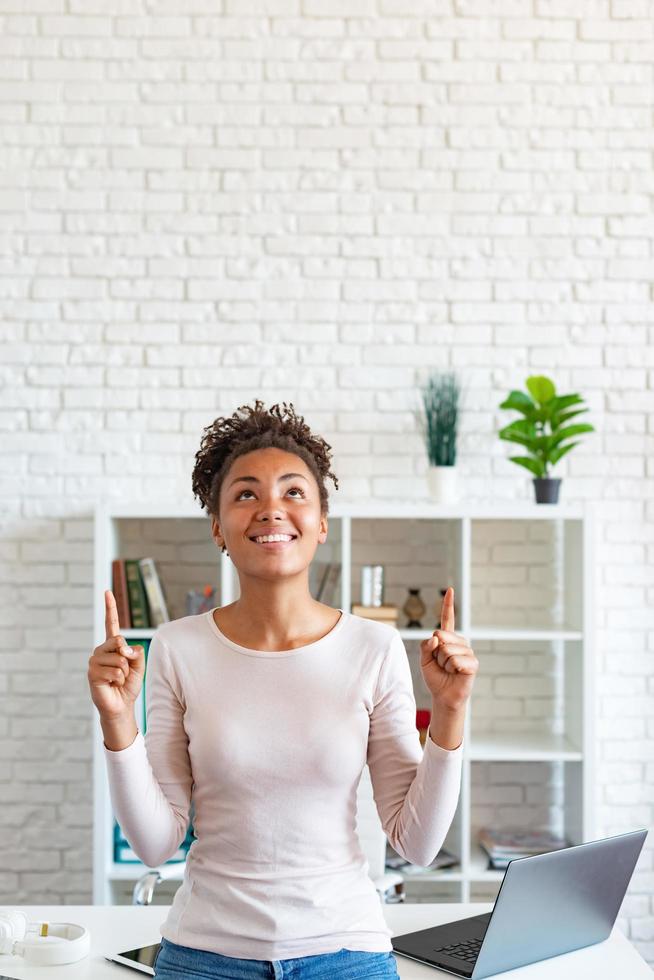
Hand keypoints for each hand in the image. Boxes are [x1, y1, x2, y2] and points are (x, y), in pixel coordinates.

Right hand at [87, 590, 145, 720]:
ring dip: (124, 672)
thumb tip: (124, 649)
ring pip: (119, 659)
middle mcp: (101, 650)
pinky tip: (113, 684)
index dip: (110, 607)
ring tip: (118, 679)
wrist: (121, 705)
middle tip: (124, 671)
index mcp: (112, 645)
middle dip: (128, 657)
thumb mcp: (139, 665)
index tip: (107, 592)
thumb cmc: (129, 684)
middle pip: (119, 641)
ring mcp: (95, 661)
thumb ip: (136, 653)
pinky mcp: (92, 673)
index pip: (111, 623)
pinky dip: (119, 679)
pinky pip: (114, 671)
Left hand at [420, 587, 478, 710]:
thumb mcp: (424, 660)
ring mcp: (467, 651)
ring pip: (446, 650)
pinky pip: (455, 660)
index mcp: (447, 639)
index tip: (449, 590)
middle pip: (441, 636)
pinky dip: (451, 669)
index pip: (447, 619)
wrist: (443, 695)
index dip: (448, 604)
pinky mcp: (473, 663)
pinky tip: (456, 673)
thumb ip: (426, 647)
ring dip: (443, 663)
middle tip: (441, 664)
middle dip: (435, 653)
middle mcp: (459, 642)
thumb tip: (436, 638)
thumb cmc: (435, 677)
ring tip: (448, 670)